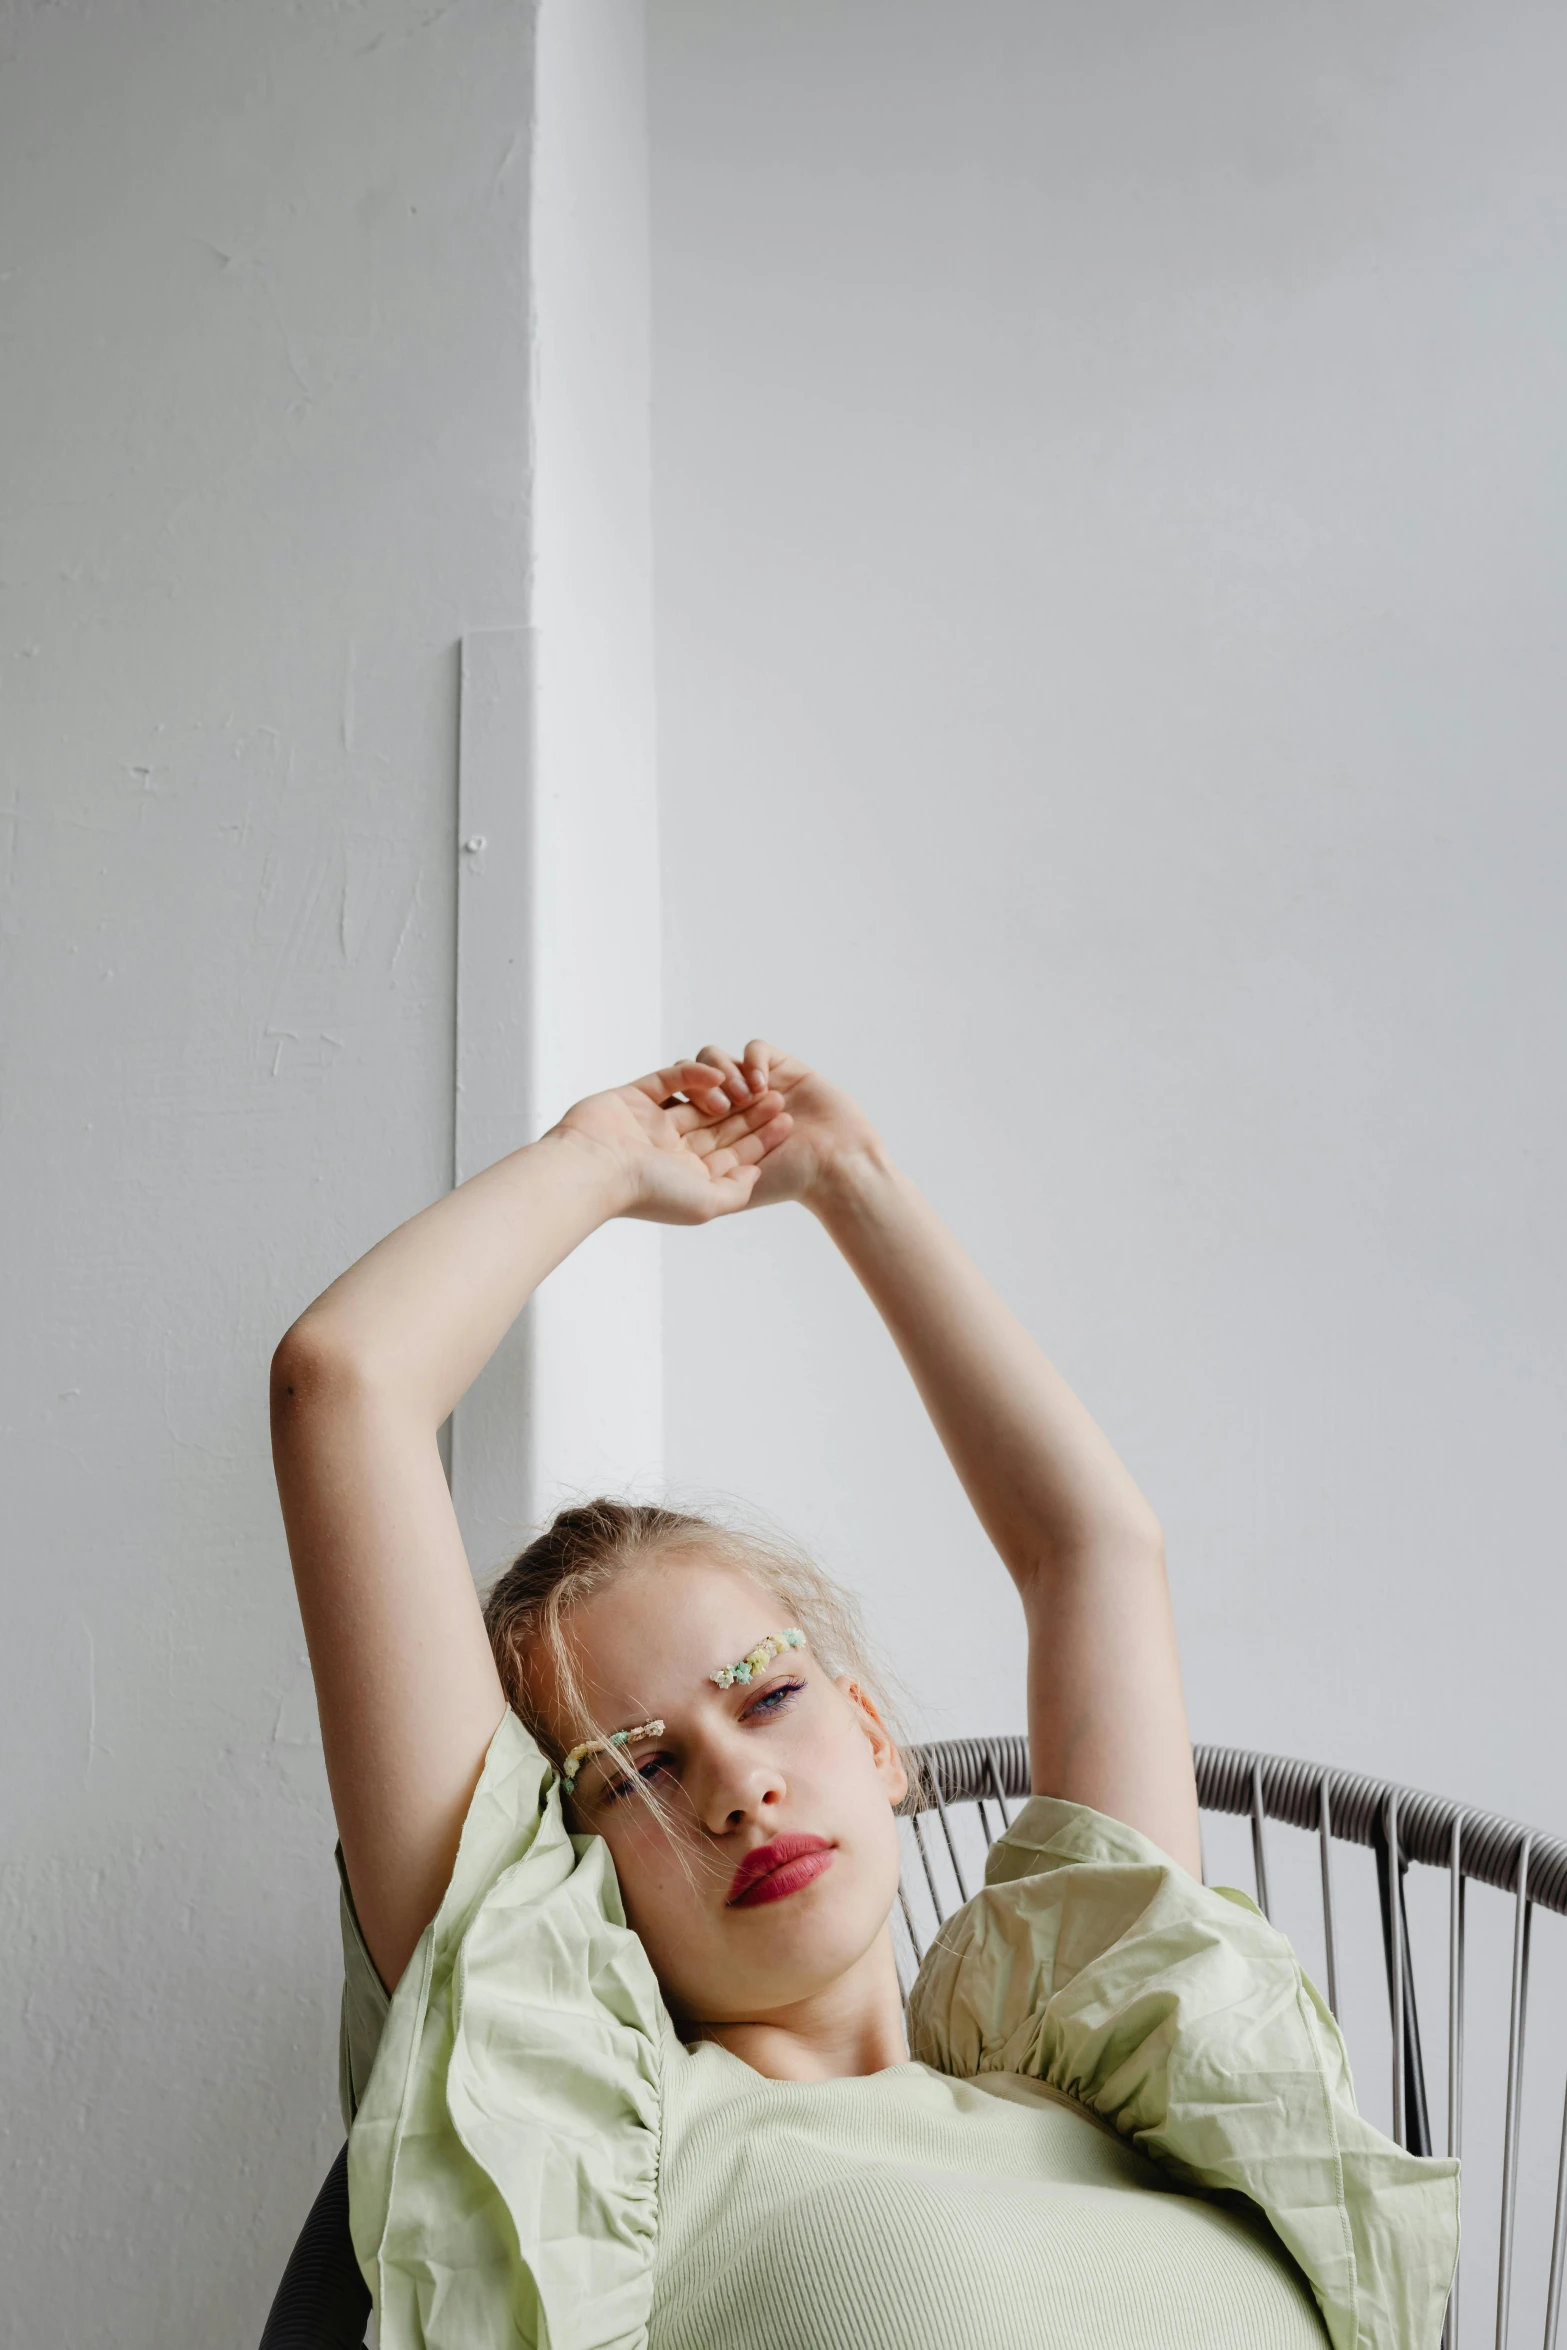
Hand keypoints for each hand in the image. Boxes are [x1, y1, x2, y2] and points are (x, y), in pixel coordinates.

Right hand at [552, 1059, 792, 1225]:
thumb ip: (736, 1190)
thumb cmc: (648, 1193)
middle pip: (721, 1126)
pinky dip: (694, 1074)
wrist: (595, 1170)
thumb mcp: (706, 1204)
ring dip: (726, 1092)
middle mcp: (671, 1150)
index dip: (762, 1137)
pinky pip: (671, 1078)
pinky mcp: (634, 1097)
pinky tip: (718, 1074)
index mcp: (687, 1175)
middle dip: (751, 1112)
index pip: (732, 1153)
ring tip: (750, 1088)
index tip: (789, 1121)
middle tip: (780, 1097)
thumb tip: (756, 1171)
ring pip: (698, 1100)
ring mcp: (652, 1122)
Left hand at [687, 1040, 885, 1209]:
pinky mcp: (782, 1067)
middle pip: (693, 1077)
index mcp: (713, 1129)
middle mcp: (730, 1104)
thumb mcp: (733, 1193)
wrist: (838, 1166)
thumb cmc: (789, 1181)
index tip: (693, 1117)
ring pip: (717, 1059)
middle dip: (702, 1087)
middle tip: (720, 1107)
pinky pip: (755, 1049)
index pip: (677, 1104)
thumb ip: (701, 1183)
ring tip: (746, 1097)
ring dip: (726, 1073)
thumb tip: (664, 1169)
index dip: (680, 1102)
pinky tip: (764, 1087)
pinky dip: (754, 1062)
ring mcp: (754, 1084)